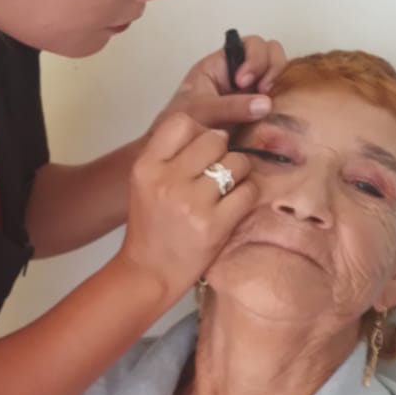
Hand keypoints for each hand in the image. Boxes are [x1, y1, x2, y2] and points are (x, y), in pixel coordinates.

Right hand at [117, 113, 259, 307]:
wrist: (149, 272)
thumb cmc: (152, 225)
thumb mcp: (146, 183)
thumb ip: (170, 155)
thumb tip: (214, 131)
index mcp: (146, 166)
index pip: (182, 122)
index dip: (198, 131)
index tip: (200, 150)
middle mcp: (167, 180)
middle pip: (215, 139)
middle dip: (223, 153)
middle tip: (217, 173)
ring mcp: (191, 202)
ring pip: (237, 162)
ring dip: (239, 174)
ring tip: (226, 191)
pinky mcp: (215, 224)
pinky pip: (249, 190)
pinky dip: (248, 196)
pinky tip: (235, 206)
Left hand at [153, 35, 288, 136]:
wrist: (182, 150)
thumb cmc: (185, 124)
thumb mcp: (202, 111)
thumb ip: (230, 106)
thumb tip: (266, 104)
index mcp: (222, 64)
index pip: (250, 44)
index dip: (254, 57)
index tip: (243, 82)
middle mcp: (241, 72)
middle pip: (270, 53)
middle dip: (270, 67)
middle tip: (261, 90)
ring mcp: (253, 89)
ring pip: (277, 73)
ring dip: (277, 82)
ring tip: (266, 104)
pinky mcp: (260, 108)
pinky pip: (279, 96)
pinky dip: (280, 100)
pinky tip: (269, 114)